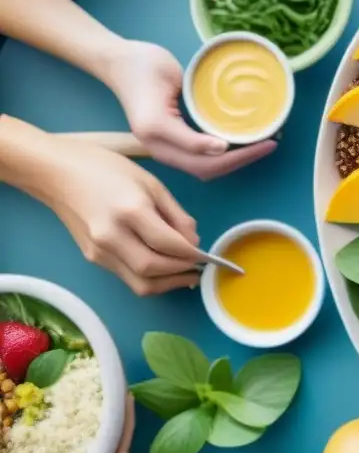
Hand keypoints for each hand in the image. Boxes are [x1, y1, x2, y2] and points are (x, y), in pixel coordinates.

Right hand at [35, 135, 202, 294]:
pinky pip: (126, 276)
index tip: (207, 254)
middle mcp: (111, 236)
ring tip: (187, 275)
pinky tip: (164, 269)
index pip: (168, 244)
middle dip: (181, 272)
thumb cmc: (106, 169)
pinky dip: (150, 279)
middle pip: (153, 269)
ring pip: (139, 283)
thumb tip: (193, 241)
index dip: (191, 254)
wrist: (57, 173)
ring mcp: (98, 251)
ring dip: (167, 283)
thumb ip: (175, 214)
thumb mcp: (151, 183)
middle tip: (199, 267)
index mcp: (129, 211)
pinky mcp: (92, 258)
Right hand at [105, 40, 275, 179]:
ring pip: (204, 169)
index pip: (202, 156)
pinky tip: (243, 145)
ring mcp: (162, 148)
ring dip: (235, 162)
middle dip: (242, 161)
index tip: (262, 143)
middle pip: (206, 169)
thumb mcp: (167, 83)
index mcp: (157, 132)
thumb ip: (185, 124)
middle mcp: (159, 147)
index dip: (236, 155)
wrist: (120, 62)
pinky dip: (224, 158)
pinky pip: (198, 160)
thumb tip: (218, 148)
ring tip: (262, 146)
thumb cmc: (143, 66)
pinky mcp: (169, 143)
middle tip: (270, 144)